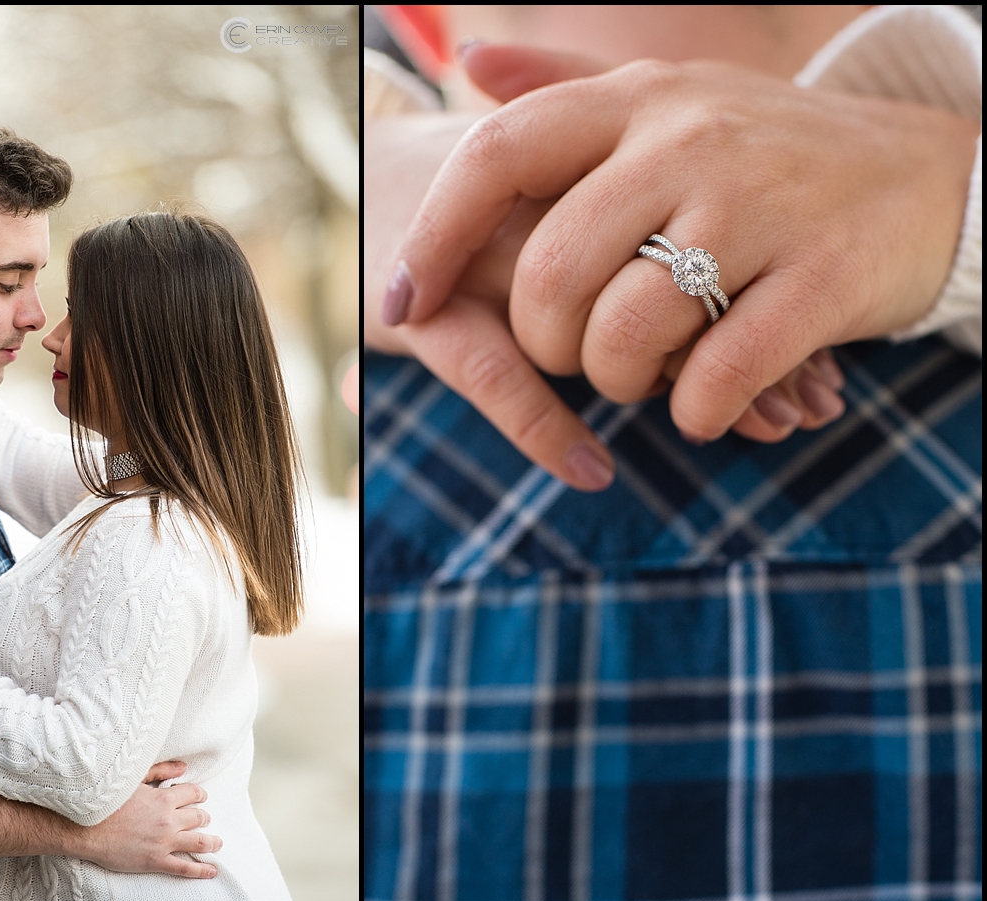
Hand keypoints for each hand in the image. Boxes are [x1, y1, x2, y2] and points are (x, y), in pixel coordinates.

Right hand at [82, 771, 221, 876]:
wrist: (85, 828)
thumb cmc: (107, 801)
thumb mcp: (135, 778)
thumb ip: (161, 770)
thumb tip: (183, 767)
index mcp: (164, 798)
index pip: (193, 794)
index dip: (199, 795)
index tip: (201, 797)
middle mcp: (169, 820)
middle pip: (198, 817)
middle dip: (204, 817)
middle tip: (205, 819)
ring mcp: (164, 842)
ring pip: (198, 842)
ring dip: (211, 842)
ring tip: (217, 843)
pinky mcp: (155, 861)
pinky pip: (185, 868)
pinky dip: (201, 870)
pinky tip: (212, 871)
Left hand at [366, 54, 848, 490]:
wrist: (929, 176)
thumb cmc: (766, 152)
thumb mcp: (668, 96)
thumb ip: (564, 84)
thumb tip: (467, 59)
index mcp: (635, 102)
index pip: (495, 156)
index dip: (433, 238)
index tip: (402, 304)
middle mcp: (687, 143)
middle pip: (552, 273)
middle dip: (544, 343)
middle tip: (573, 357)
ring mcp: (759, 207)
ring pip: (625, 331)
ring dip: (617, 382)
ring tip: (642, 377)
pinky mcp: (822, 278)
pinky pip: (718, 373)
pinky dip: (696, 410)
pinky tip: (703, 406)